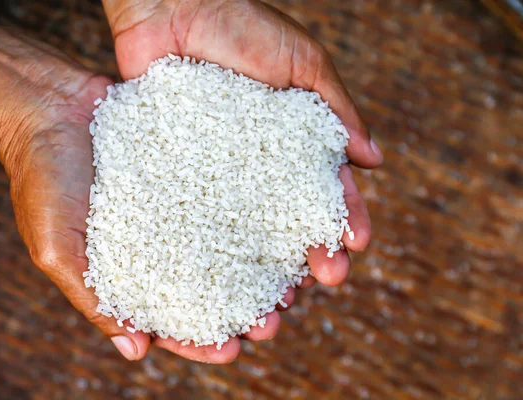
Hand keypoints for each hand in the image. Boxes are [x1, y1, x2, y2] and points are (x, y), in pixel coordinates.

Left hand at [103, 0, 383, 361]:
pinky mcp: (177, 172)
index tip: (354, 244)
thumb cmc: (240, 25)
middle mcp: (257, 167)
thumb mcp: (301, 61)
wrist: (170, 6)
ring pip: (244, 231)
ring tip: (274, 299)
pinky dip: (207, 248)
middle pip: (288, 222)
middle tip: (321, 283)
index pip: (326, 190)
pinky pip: (194, 216)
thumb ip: (336, 108)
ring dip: (262, 267)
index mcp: (292, 144)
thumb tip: (374, 161)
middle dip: (309, 255)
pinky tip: (217, 276)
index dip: (343, 219)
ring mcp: (217, 173)